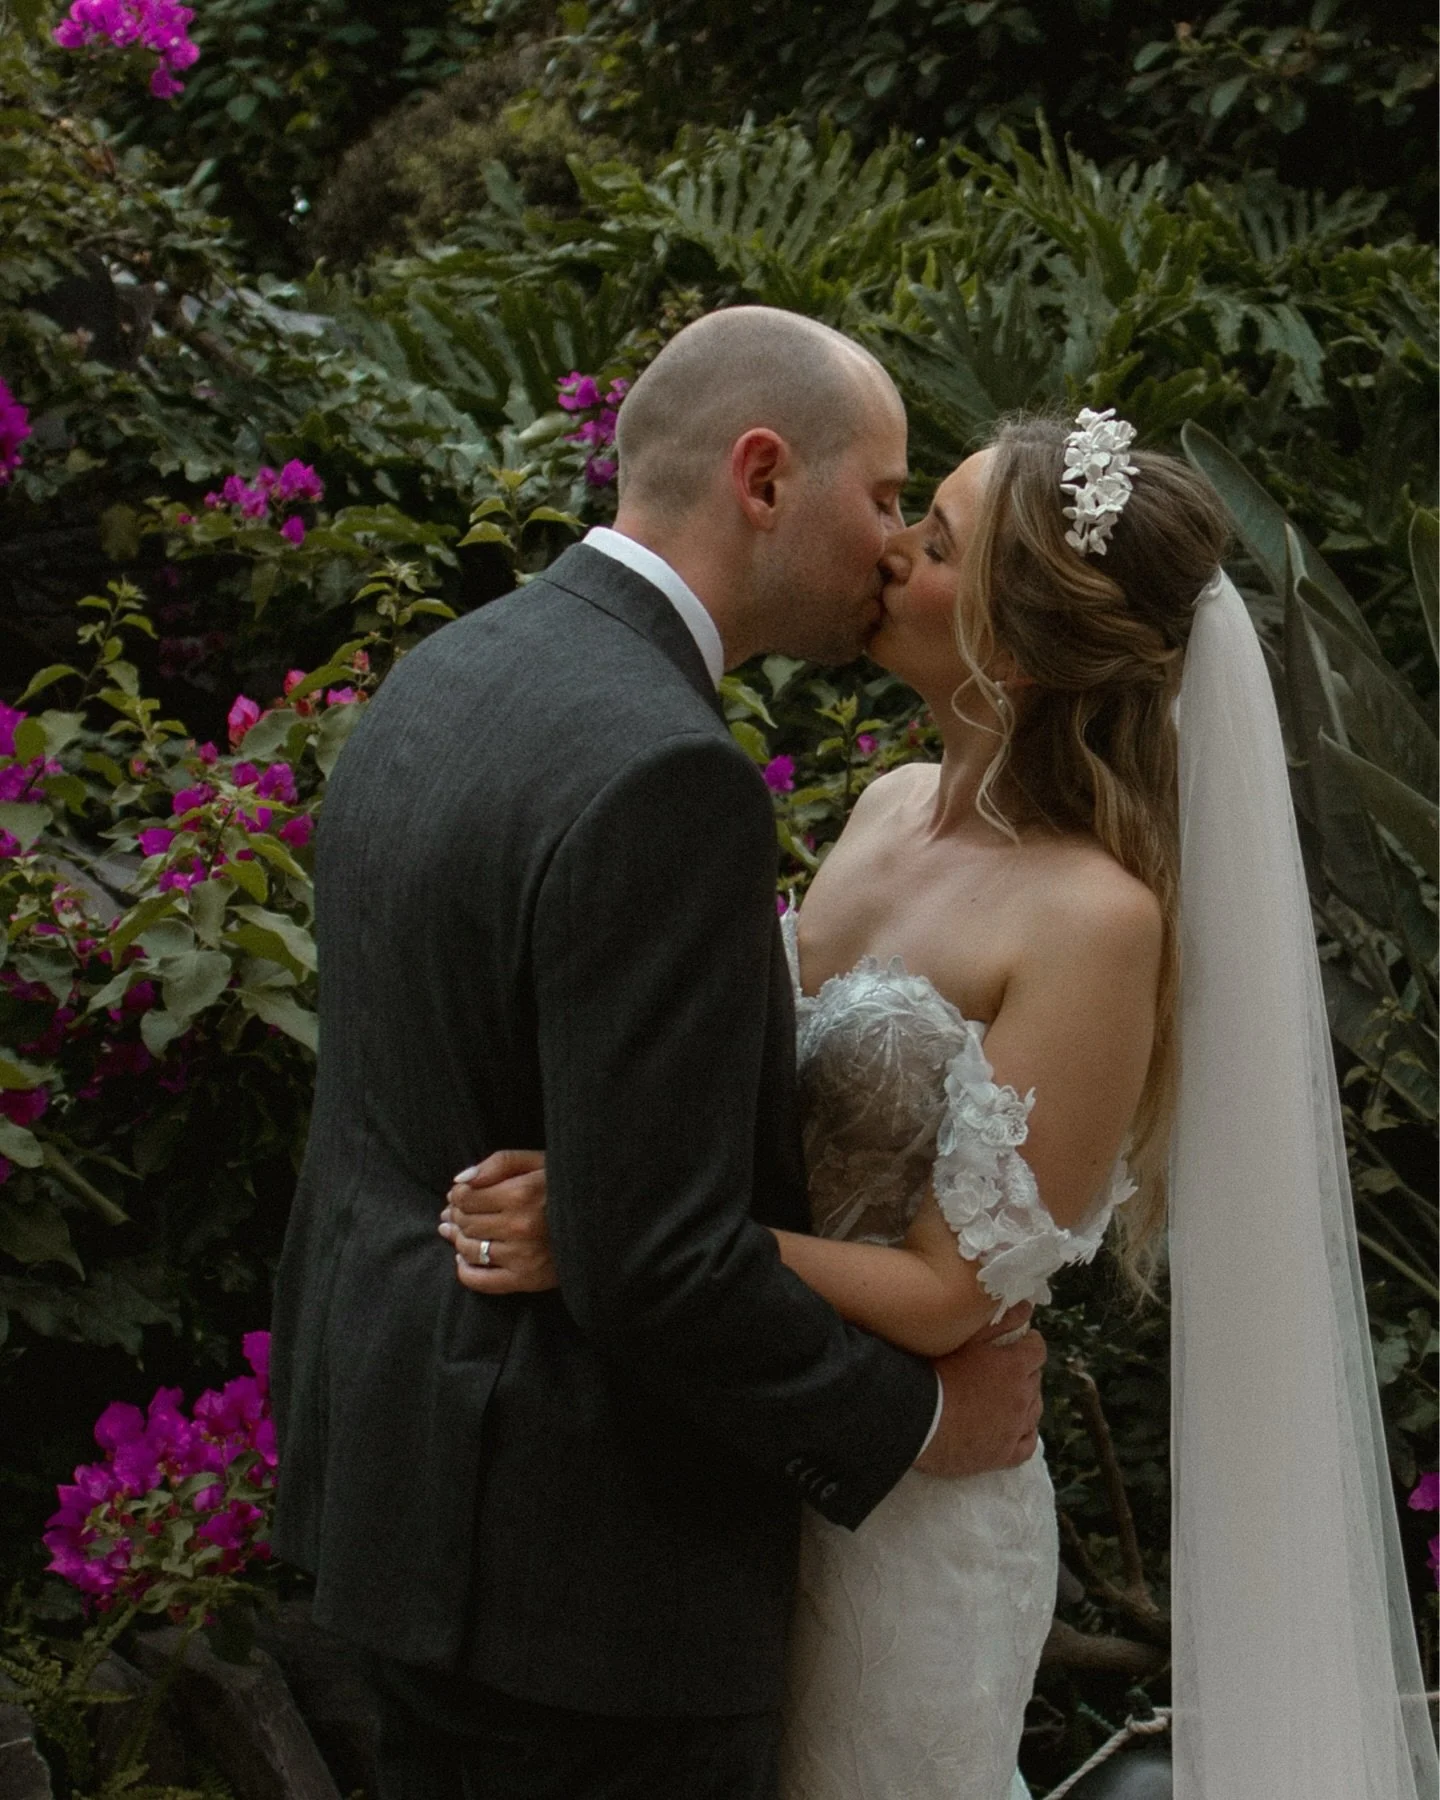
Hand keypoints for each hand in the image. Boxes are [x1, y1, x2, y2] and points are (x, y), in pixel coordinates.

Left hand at [439, 1149, 557, 1294]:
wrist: (601, 1222)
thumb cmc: (565, 1187)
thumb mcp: (538, 1162)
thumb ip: (500, 1163)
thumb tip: (460, 1180)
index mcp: (521, 1193)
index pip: (466, 1197)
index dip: (457, 1195)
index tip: (461, 1195)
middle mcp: (519, 1226)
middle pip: (466, 1222)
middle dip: (455, 1216)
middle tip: (455, 1214)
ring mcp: (522, 1256)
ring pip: (469, 1249)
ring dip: (458, 1240)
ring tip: (458, 1233)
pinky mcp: (526, 1280)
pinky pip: (480, 1281)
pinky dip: (465, 1270)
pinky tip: (465, 1259)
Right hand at [913, 1303, 1045, 1477]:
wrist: (918, 1419)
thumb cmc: (938, 1372)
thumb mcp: (966, 1338)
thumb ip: (1000, 1320)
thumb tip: (1027, 1306)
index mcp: (1014, 1366)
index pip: (1037, 1350)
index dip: (1029, 1344)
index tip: (1019, 1342)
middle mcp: (1022, 1397)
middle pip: (1035, 1379)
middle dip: (1024, 1371)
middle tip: (1002, 1370)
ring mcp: (1015, 1429)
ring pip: (1035, 1411)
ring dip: (1026, 1400)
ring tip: (1006, 1398)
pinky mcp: (1004, 1455)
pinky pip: (1028, 1444)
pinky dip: (1025, 1433)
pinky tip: (1015, 1428)